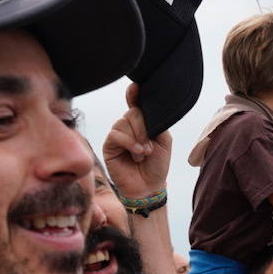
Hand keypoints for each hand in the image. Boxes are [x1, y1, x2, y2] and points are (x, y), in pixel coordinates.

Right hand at [102, 82, 171, 198]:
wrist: (149, 186)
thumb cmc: (157, 165)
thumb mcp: (163, 140)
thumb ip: (155, 122)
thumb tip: (140, 107)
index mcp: (142, 122)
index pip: (136, 103)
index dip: (135, 94)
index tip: (136, 87)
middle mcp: (128, 126)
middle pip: (133, 113)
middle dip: (144, 129)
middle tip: (149, 147)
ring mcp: (118, 134)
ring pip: (124, 123)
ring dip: (138, 139)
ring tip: (143, 154)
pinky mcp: (109, 145)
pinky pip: (116, 134)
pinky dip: (129, 143)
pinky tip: (136, 154)